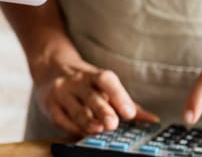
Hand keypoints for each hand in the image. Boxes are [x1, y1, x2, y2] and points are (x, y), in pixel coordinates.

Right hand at [34, 46, 157, 135]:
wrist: (50, 68)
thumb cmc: (85, 82)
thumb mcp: (104, 86)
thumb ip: (126, 103)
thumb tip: (152, 119)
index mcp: (94, 75)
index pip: (106, 81)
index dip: (119, 96)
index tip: (129, 113)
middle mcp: (77, 81)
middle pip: (91, 96)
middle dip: (102, 110)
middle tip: (113, 124)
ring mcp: (61, 92)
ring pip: (75, 108)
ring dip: (86, 120)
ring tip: (97, 129)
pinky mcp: (49, 105)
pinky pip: (60, 118)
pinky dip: (72, 127)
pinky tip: (81, 133)